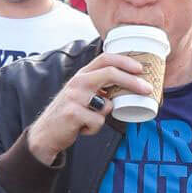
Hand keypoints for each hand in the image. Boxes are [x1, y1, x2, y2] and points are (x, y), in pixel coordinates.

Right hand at [26, 52, 148, 165]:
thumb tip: (127, 85)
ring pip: (107, 105)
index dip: (125, 61)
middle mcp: (77, 83)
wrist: (44, 134)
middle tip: (146, 89)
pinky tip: (81, 128)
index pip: (105, 58)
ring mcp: (74, 98)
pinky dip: (93, 128)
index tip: (140, 68)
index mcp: (81, 76)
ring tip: (89, 119)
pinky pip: (98, 122)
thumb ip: (98, 87)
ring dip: (104, 116)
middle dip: (132, 81)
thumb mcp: (80, 94)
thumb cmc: (67, 114)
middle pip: (110, 73)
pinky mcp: (73, 114)